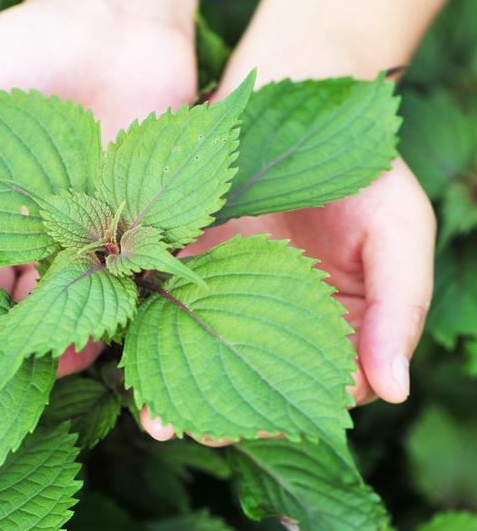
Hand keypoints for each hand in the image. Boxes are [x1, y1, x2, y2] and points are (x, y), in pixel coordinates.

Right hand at [0, 0, 195, 374]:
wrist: (117, 24)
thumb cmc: (20, 44)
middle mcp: (18, 232)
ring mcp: (74, 237)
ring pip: (54, 299)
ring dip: (51, 334)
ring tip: (53, 356)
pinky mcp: (127, 232)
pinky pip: (115, 281)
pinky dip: (109, 309)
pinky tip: (105, 331)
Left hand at [142, 156, 435, 440]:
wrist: (299, 99)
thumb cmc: (364, 170)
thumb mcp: (400, 232)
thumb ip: (400, 307)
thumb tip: (396, 390)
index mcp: (342, 324)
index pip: (330, 387)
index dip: (301, 409)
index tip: (275, 423)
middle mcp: (283, 319)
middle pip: (259, 386)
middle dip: (231, 418)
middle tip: (203, 432)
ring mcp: (232, 295)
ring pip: (207, 360)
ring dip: (181, 394)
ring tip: (160, 422)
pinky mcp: (186, 267)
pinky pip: (165, 313)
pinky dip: (147, 339)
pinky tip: (130, 363)